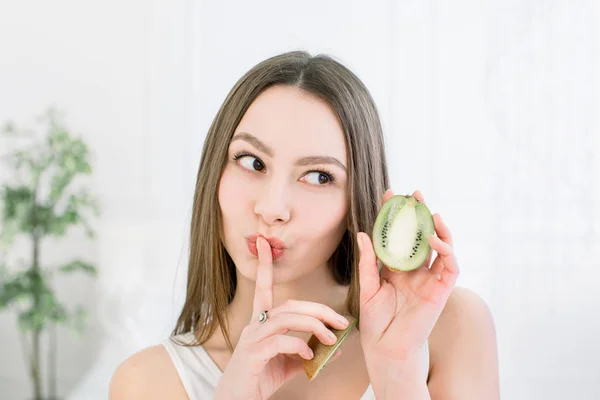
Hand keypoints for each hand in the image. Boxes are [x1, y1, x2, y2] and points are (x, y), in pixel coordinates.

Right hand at [213, 236, 348, 399]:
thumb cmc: (258, 381)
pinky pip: (279, 341)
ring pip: (287, 319)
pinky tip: (309, 356)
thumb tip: (334, 347)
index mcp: (261, 323)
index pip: (264, 288)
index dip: (265, 266)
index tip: (265, 244)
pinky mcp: (253, 355)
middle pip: (290, 305)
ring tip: (331, 339)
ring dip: (314, 326)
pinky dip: (299, 346)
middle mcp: (255, 326)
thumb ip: (307, 354)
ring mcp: (252, 339)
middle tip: (342, 321)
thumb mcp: (287, 365)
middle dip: (319, 309)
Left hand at [357, 189, 458, 364]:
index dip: (395, 215)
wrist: (385, 347)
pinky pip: (449, 267)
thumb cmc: (375, 320)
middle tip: (414, 195)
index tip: (390, 194)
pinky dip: (446, 251)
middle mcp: (415, 271)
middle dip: (420, 214)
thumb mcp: (368, 286)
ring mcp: (429, 280)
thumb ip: (368, 261)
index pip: (398, 236)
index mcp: (397, 268)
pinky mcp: (441, 291)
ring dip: (438, 229)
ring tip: (430, 212)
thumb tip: (363, 233)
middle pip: (421, 237)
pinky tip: (434, 239)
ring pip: (440, 248)